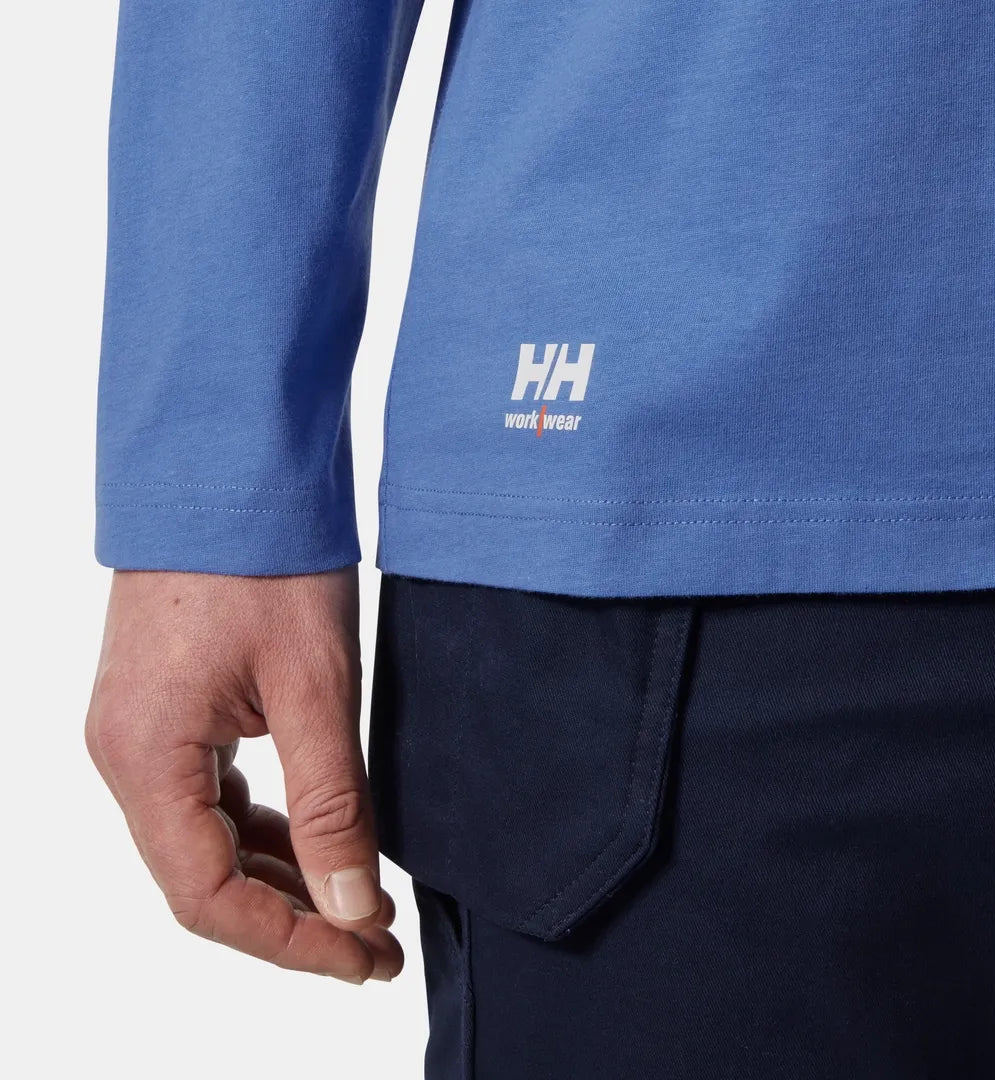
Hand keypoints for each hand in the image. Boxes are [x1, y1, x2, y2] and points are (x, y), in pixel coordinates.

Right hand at [85, 568, 401, 983]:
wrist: (230, 468)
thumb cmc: (267, 560)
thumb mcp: (314, 687)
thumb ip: (331, 803)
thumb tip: (350, 906)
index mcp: (145, 758)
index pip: (209, 898)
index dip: (292, 942)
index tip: (366, 957)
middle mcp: (128, 756)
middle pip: (205, 879)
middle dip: (296, 920)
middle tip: (379, 944)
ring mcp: (144, 733)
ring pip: (209, 841)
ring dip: (284, 878)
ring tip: (361, 905)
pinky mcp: (171, 711)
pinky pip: (213, 796)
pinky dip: (268, 829)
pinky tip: (320, 841)